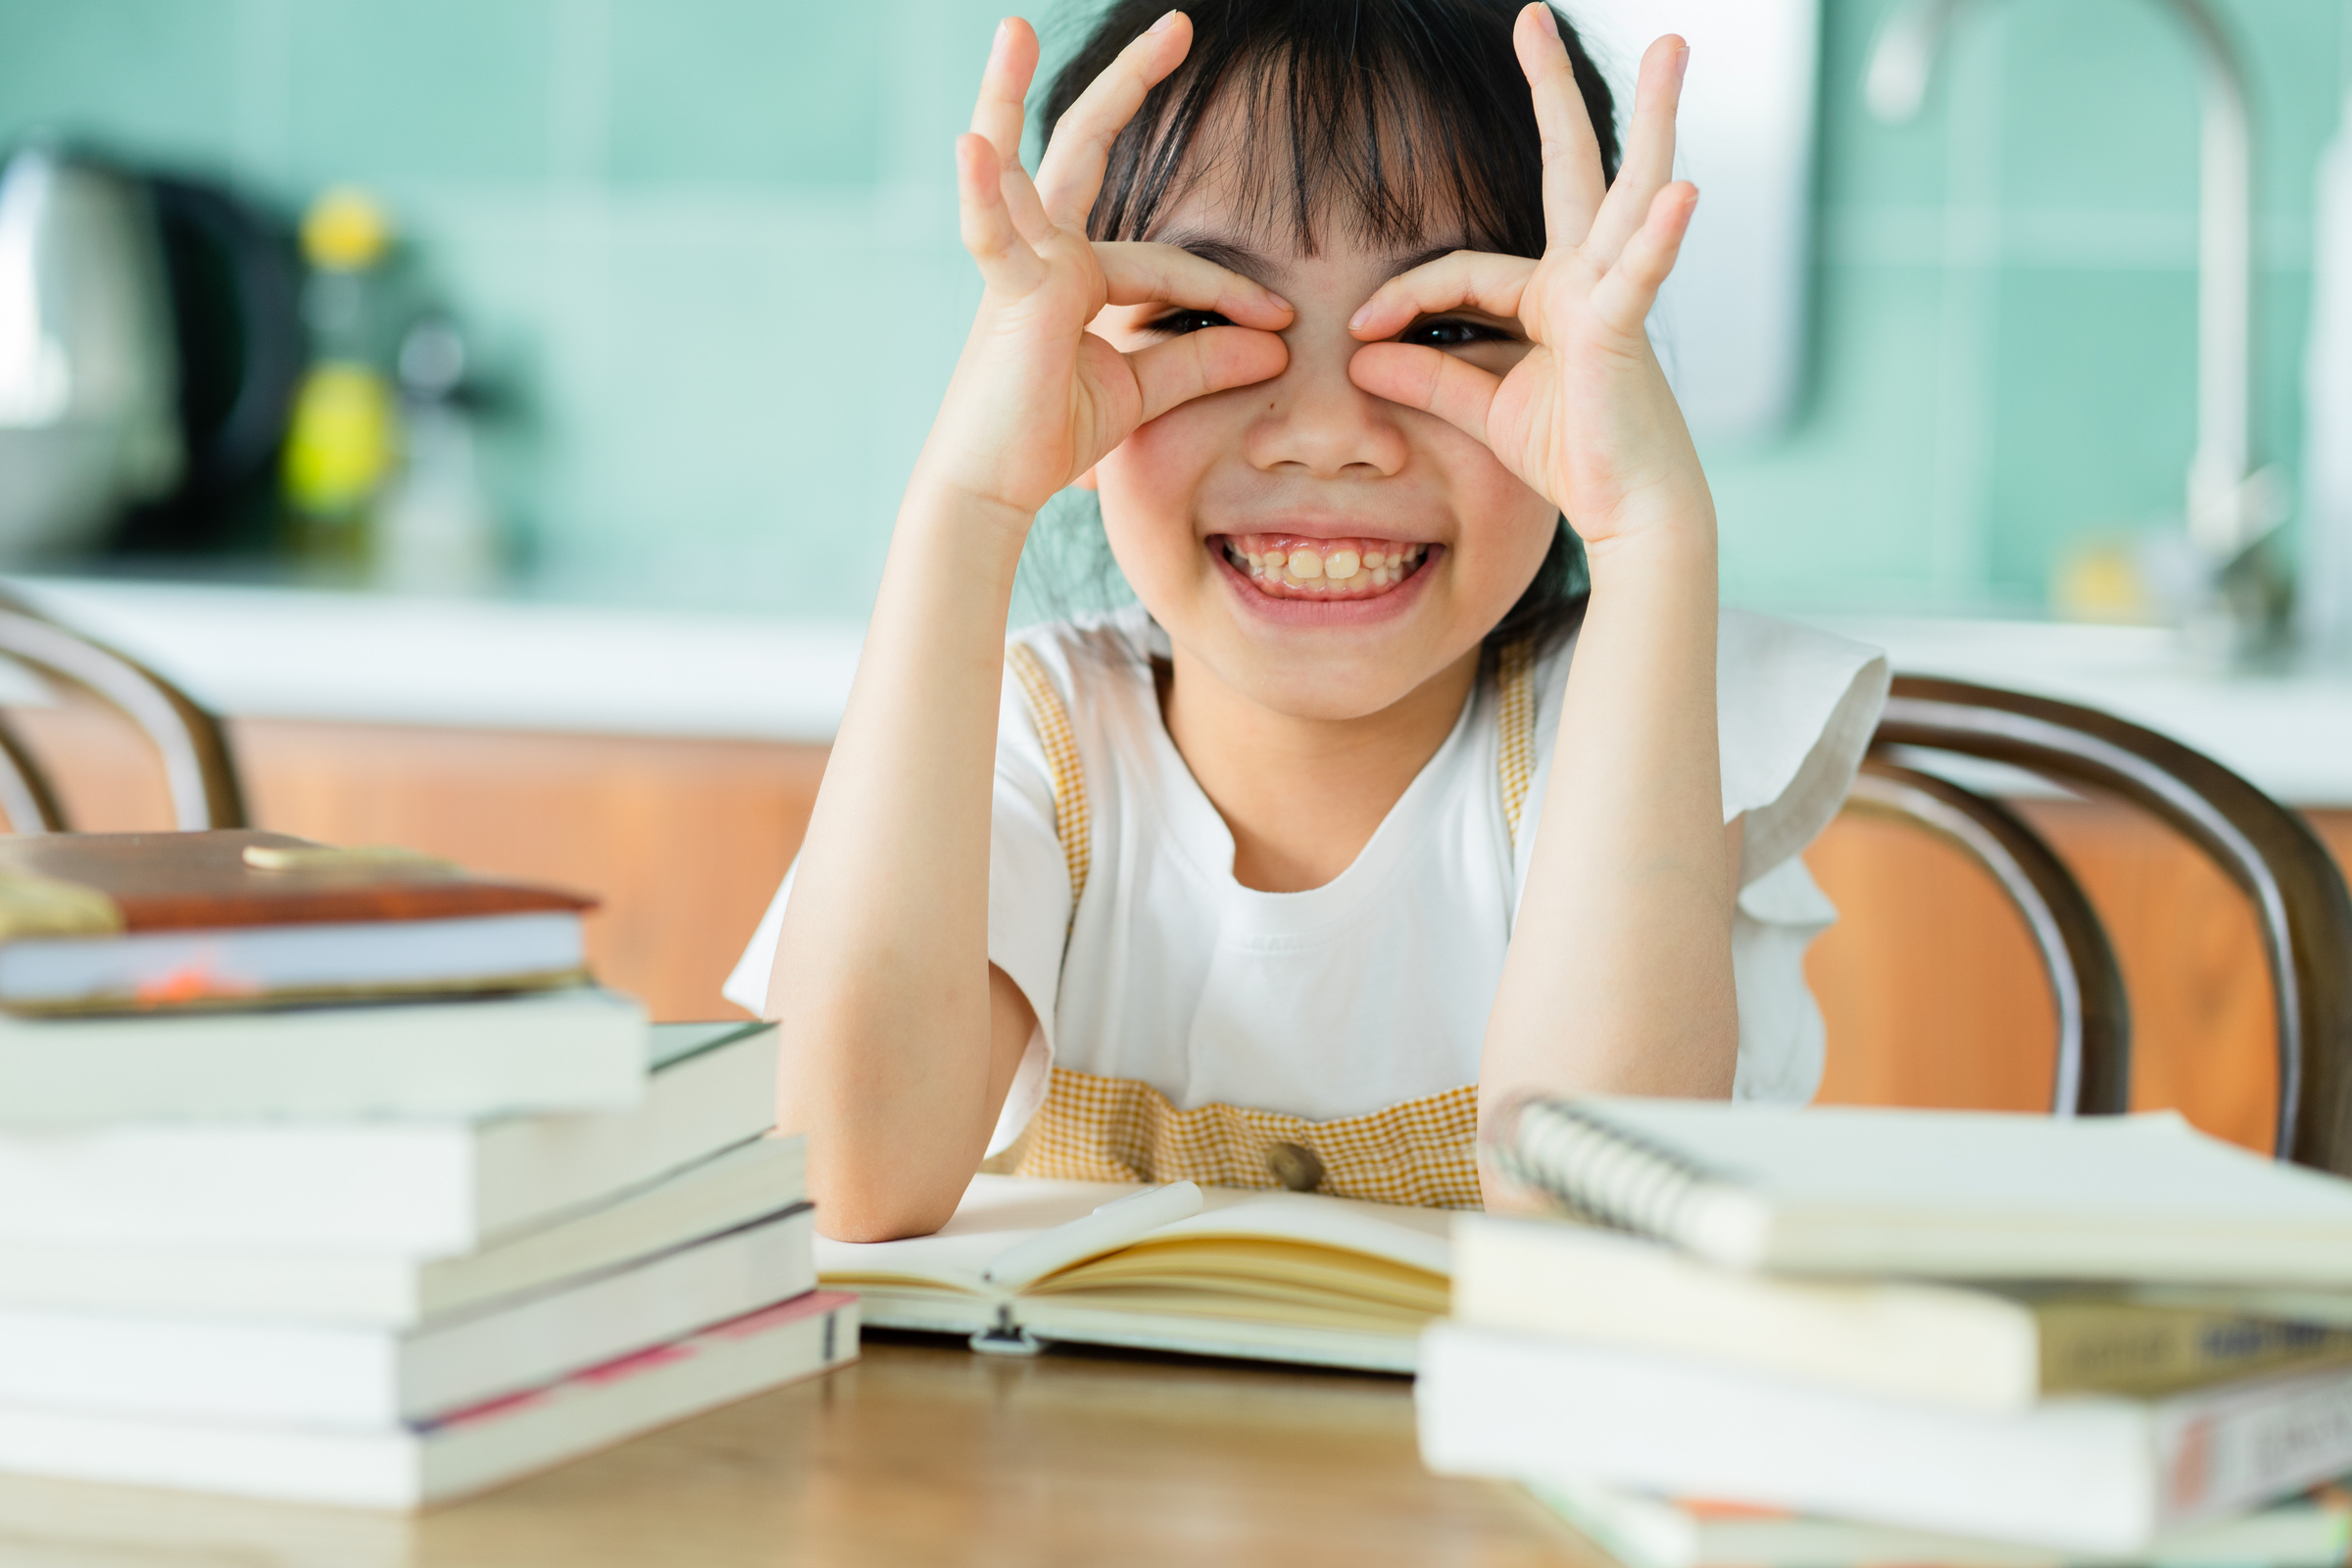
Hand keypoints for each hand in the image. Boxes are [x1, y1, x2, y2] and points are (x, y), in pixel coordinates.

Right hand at [920, 13, 1292, 521]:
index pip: (1168, 263)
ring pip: (1028, 168)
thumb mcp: (1144, 392)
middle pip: (1086, 153)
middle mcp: (1044, 254)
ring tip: (1013, 27)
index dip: (1228, 291)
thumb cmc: (1052, 437)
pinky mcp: (1005, 295)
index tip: (1280, 320)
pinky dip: (980, 191)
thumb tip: (1276, 347)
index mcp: (1075, 274)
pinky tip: (971, 144)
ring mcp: (1020, 267)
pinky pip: (993, 236)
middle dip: (1130, 86)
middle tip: (1179, 25)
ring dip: (1011, 94)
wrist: (995, 488)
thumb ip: (1202, 361)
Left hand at [1347, 11, 1703, 551]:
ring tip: (1675, 45)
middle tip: (1535, 19)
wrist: (1629, 512)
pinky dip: (1661, 235)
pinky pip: (1640, 273)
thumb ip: (1428, 377)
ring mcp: (1614, 295)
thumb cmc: (1570, 457)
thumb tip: (1361, 357)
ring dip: (1655, 116)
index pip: (1463, 271)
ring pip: (1628, 190)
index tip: (1359, 331)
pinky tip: (1685, 189)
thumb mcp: (1483, 410)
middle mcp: (1588, 279)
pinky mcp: (1626, 329)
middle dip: (1553, 94)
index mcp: (1553, 295)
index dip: (1404, 297)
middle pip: (1573, 170)